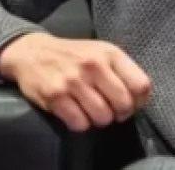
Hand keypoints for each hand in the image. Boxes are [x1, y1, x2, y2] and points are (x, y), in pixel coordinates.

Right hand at [0, 33, 150, 131]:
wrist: (32, 52)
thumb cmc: (73, 55)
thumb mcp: (100, 51)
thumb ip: (121, 70)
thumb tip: (140, 98)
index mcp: (109, 53)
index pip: (141, 85)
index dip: (139, 101)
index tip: (131, 103)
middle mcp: (93, 65)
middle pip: (123, 104)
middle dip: (120, 113)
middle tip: (111, 111)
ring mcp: (73, 81)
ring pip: (103, 117)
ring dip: (99, 120)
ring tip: (92, 111)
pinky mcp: (55, 96)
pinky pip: (80, 124)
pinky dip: (80, 123)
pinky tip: (76, 112)